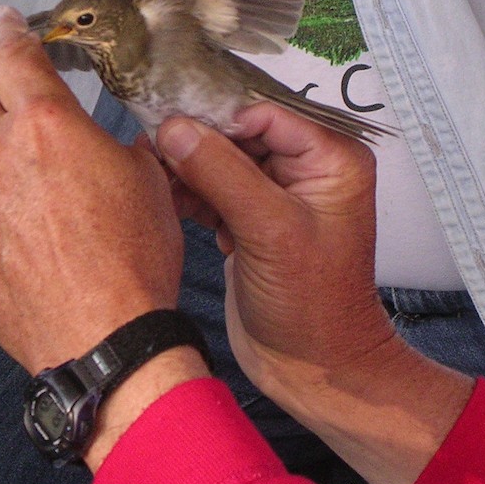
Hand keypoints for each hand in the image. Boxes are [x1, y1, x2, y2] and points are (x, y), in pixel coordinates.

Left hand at [0, 7, 185, 375]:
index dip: (8, 30)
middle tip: (2, 94)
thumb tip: (113, 143)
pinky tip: (3, 221)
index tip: (5, 22)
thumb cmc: (131, 262)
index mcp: (46, 124)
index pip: (12, 54)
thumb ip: (116, 146)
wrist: (105, 336)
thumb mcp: (147, 181)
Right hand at [158, 103, 392, 388]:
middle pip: (239, 133)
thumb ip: (223, 174)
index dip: (217, 116)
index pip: (265, 114)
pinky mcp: (252, 219)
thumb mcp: (270, 231)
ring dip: (188, 168)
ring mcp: (278, 195)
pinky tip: (169, 199)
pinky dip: (190, 193)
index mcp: (332, 158)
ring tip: (156, 175)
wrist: (313, 369)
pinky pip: (214, 188)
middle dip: (197, 141)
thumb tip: (176, 128)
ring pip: (221, 160)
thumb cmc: (313, 306)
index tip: (169, 121)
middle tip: (152, 144)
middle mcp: (309, 169)